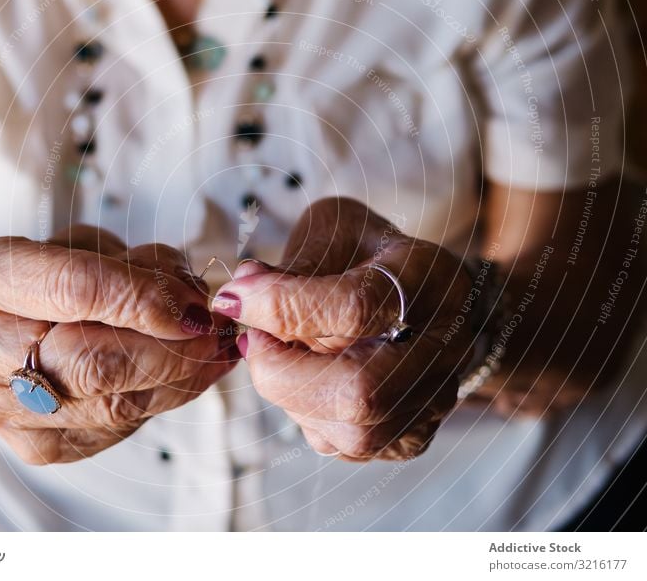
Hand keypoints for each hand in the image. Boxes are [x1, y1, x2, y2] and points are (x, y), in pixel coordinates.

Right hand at [0, 225, 238, 463]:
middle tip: (219, 333)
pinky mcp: (36, 445)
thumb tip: (195, 301)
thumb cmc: (46, 276)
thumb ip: (138, 266)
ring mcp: (2, 407)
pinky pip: (117, 429)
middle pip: (93, 362)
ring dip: (181, 379)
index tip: (195, 305)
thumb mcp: (87, 244)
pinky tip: (192, 376)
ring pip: (112, 404)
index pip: (74, 290)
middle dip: (172, 350)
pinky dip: (165, 400)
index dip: (144, 300)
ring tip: (217, 351)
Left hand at [213, 198, 472, 460]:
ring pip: (353, 432)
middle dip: (281, 372)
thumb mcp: (334, 232)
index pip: (354, 308)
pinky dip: (308, 414)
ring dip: (290, 395)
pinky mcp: (413, 434)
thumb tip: (241, 293)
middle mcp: (445, 345)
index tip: (234, 298)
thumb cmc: (369, 254)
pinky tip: (303, 378)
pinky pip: (345, 446)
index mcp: (429, 278)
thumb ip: (293, 263)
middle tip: (252, 340)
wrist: (422, 289)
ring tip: (276, 355)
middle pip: (360, 391)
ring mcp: (434, 397)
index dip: (281, 308)